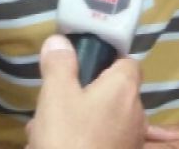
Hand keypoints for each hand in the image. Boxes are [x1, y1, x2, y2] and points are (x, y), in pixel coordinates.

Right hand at [26, 35, 145, 148]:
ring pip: (103, 120)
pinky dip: (83, 140)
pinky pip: (102, 141)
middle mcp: (135, 112)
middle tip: (52, 104)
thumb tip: (59, 40)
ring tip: (43, 131)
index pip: (128, 63)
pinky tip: (53, 146)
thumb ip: (58, 65)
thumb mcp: (55, 96)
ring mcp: (131, 141)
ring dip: (78, 120)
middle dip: (82, 95)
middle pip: (112, 93)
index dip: (107, 61)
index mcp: (124, 89)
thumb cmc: (67, 139)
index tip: (82, 67)